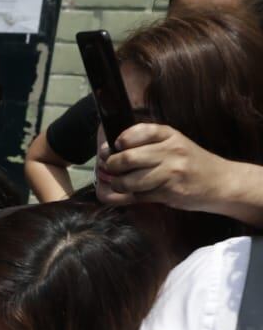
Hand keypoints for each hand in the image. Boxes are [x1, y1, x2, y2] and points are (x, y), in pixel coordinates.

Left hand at [96, 123, 225, 209]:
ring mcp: (171, 172)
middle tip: (112, 170)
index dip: (119, 141)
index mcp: (168, 134)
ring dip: (119, 185)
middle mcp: (170, 151)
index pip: (135, 132)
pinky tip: (136, 194)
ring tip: (121, 184)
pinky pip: (139, 196)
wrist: (222, 182)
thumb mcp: (173, 144)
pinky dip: (131, 197)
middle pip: (126, 158)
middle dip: (112, 166)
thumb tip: (106, 152)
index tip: (115, 148)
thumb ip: (145, 144)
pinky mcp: (170, 192)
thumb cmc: (191, 163)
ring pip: (129, 180)